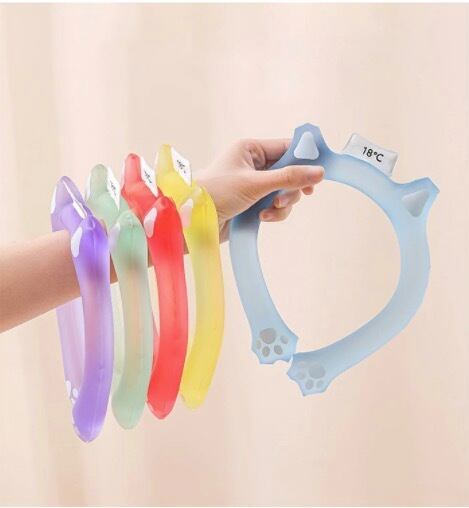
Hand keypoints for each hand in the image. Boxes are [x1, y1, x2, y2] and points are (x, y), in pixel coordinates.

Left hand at [197, 138, 323, 241]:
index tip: (321, 170)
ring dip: (282, 203)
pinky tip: (262, 218)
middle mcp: (254, 165)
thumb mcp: (254, 183)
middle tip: (285, 198)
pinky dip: (274, 213)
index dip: (304, 158)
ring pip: (285, 191)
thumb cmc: (216, 193)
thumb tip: (319, 172)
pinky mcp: (253, 203)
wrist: (193, 222)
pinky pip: (276, 205)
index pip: (286, 148)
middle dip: (290, 187)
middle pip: (290, 172)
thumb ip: (288, 178)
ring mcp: (254, 185)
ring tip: (269, 210)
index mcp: (251, 150)